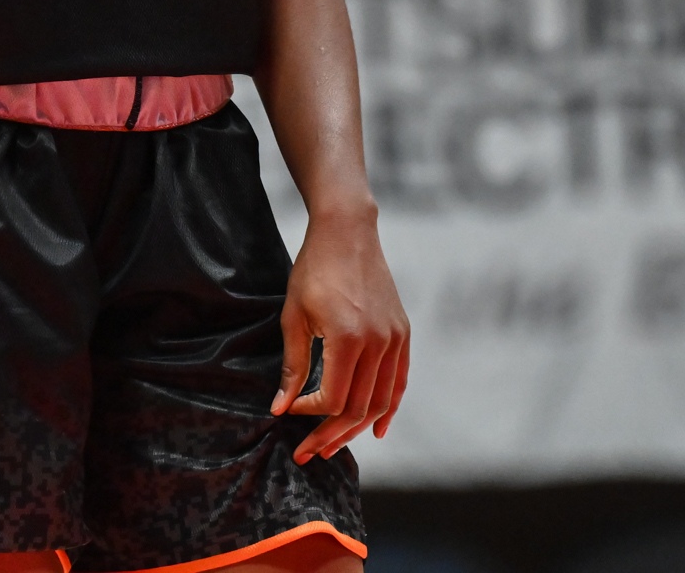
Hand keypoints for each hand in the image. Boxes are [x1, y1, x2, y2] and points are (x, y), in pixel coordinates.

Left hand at [271, 209, 409, 463]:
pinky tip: (376, 429)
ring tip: (333, 445)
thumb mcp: (294, 317)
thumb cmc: (313, 270)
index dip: (310, 413)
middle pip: (358, 407)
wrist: (348, 232)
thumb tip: (282, 408)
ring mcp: (395, 338)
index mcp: (347, 338)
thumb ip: (292, 366)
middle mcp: (377, 342)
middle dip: (331, 434)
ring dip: (356, 428)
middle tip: (309, 452)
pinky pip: (399, 381)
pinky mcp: (402, 333)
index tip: (291, 411)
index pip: (332, 398)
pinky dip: (388, 408)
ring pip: (380, 401)